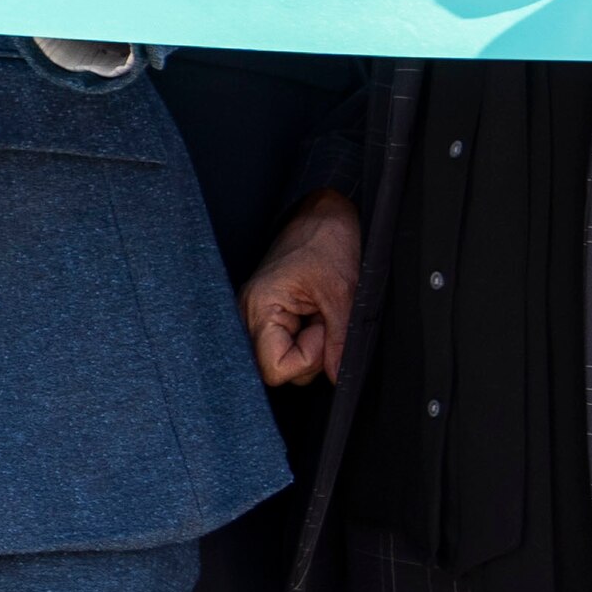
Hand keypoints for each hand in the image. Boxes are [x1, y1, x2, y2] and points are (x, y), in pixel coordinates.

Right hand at [243, 188, 361, 389]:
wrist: (321, 213)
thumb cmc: (327, 241)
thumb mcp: (343, 292)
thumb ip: (340, 341)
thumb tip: (340, 378)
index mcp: (260, 307)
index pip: (275, 370)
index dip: (309, 360)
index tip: (324, 329)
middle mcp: (248, 314)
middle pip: (278, 369)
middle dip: (311, 352)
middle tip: (325, 317)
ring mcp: (255, 314)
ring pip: (283, 358)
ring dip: (311, 344)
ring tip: (319, 310)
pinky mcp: (266, 312)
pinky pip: (284, 342)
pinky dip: (304, 336)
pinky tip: (311, 313)